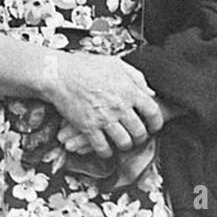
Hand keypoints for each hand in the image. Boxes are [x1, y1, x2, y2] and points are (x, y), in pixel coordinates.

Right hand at [40, 51, 162, 158]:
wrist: (59, 74)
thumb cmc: (86, 66)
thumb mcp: (116, 64)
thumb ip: (136, 78)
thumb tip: (151, 93)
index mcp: (128, 90)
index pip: (152, 111)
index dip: (156, 122)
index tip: (154, 126)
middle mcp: (119, 106)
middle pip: (139, 131)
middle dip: (141, 137)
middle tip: (138, 137)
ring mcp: (104, 118)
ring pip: (123, 142)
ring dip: (125, 145)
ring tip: (123, 143)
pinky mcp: (88, 127)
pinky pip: (102, 147)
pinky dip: (106, 152)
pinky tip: (106, 149)